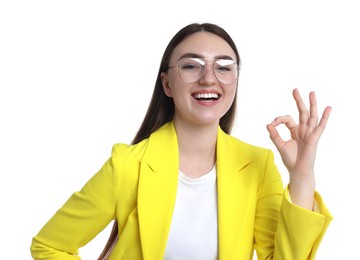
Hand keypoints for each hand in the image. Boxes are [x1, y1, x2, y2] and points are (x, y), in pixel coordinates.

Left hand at [266, 88, 330, 208]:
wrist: (297, 170)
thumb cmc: (290, 159)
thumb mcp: (280, 145)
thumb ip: (274, 135)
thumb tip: (268, 124)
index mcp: (295, 131)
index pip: (287, 119)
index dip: (278, 120)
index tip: (272, 124)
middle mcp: (303, 130)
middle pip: (301, 112)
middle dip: (298, 101)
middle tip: (295, 90)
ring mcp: (309, 133)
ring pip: (311, 116)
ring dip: (312, 104)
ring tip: (312, 93)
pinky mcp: (314, 138)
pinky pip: (320, 126)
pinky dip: (324, 117)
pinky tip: (328, 108)